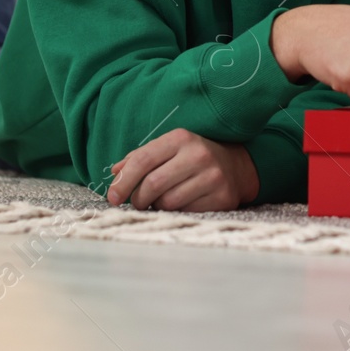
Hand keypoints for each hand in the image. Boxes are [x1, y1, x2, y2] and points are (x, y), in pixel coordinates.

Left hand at [105, 129, 258, 211]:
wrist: (237, 166)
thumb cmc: (192, 158)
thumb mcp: (168, 149)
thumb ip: (140, 158)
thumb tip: (115, 172)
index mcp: (181, 138)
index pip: (143, 159)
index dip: (123, 181)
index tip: (112, 197)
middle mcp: (198, 155)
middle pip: (153, 184)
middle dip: (138, 198)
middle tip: (138, 202)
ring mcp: (213, 176)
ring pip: (167, 202)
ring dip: (158, 206)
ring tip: (163, 199)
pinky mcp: (222, 197)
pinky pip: (185, 212)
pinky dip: (177, 212)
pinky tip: (182, 203)